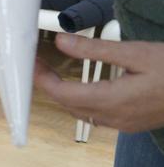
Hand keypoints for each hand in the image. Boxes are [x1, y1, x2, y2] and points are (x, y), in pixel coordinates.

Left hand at [34, 34, 163, 132]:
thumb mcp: (136, 52)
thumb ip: (95, 50)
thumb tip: (61, 41)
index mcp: (112, 100)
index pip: (62, 93)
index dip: (41, 79)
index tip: (30, 62)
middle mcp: (114, 118)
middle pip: (67, 104)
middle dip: (48, 85)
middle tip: (36, 62)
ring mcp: (124, 124)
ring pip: (81, 112)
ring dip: (63, 94)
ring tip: (52, 71)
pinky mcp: (132, 124)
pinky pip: (96, 115)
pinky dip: (81, 100)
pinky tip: (81, 86)